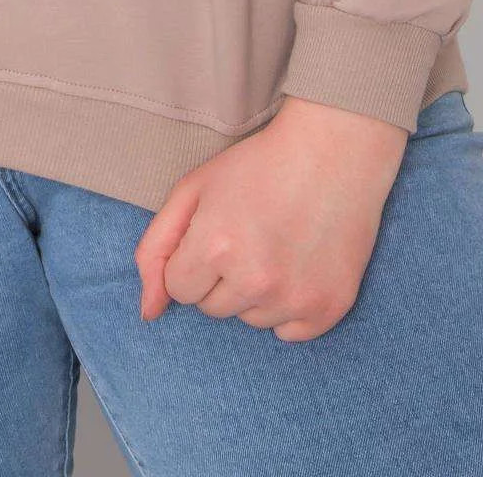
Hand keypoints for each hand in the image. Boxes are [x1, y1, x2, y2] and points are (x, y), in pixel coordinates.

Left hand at [134, 96, 407, 341]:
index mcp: (215, 246)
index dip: (194, 256)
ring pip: (250, 320)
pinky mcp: (328, 309)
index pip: (179, 288)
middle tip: (251, 232)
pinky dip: (289, 308)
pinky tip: (299, 264)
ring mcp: (294, 298)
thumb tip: (148, 312)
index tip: (218, 229)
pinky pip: (288, 334)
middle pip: (212, 308)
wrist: (334, 149)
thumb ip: (156, 249)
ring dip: (255, 292)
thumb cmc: (259, 164)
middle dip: (222, 276)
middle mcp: (254, 280)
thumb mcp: (195, 189)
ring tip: (278, 243)